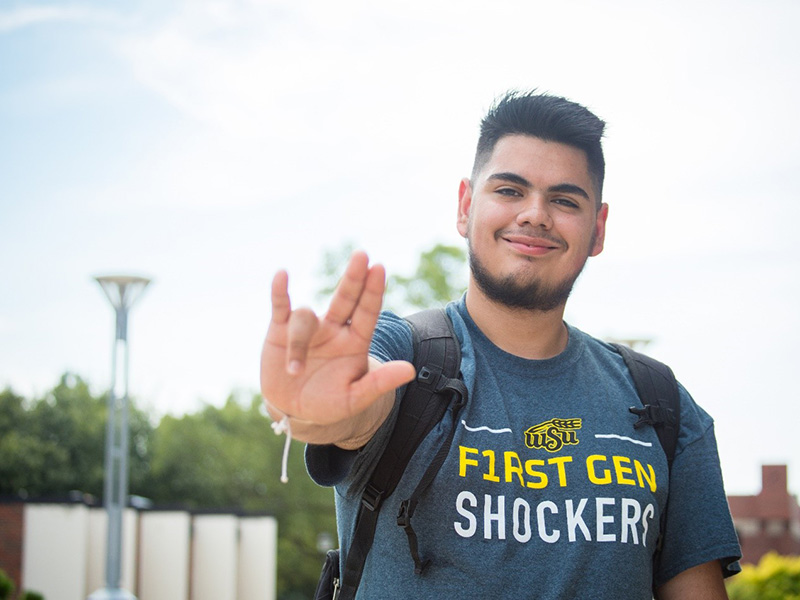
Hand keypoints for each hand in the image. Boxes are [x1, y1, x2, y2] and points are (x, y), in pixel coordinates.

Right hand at [260, 251, 415, 444]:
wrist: (295, 412)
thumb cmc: (330, 404)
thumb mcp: (356, 398)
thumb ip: (380, 383)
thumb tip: (410, 370)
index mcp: (355, 341)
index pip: (367, 311)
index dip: (373, 291)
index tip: (379, 268)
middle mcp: (334, 329)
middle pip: (346, 297)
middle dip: (354, 278)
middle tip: (362, 255)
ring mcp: (308, 328)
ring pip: (306, 317)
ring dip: (299, 342)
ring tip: (294, 371)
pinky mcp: (280, 331)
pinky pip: (281, 306)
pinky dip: (280, 292)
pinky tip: (282, 275)